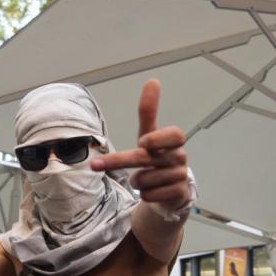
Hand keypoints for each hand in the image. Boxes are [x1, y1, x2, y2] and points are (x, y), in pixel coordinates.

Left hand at [90, 79, 190, 212]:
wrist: (171, 191)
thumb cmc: (158, 158)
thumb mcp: (149, 135)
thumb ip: (149, 112)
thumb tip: (153, 80)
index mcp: (173, 141)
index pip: (174, 135)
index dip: (158, 139)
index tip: (142, 141)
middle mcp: (179, 157)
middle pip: (145, 159)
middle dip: (118, 161)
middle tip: (95, 165)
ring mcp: (180, 176)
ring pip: (144, 179)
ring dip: (137, 181)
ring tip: (144, 179)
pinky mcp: (179, 194)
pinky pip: (150, 195)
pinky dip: (145, 195)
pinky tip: (153, 191)